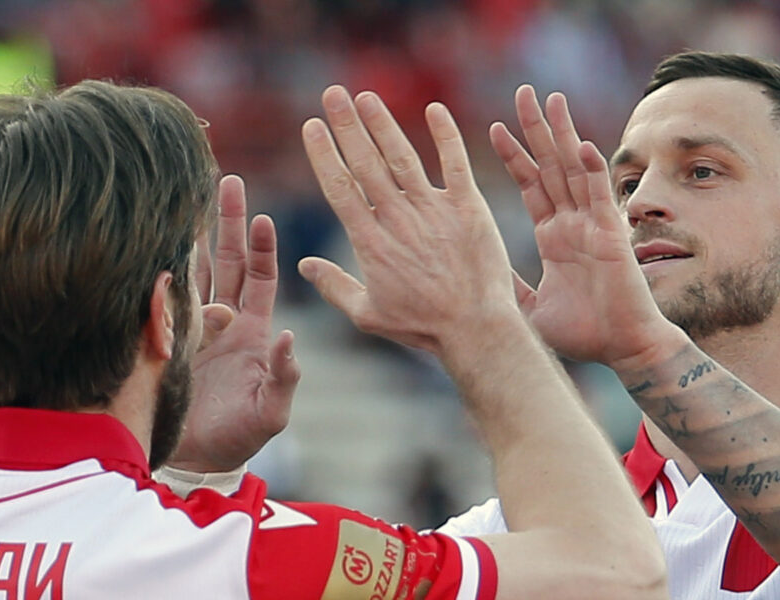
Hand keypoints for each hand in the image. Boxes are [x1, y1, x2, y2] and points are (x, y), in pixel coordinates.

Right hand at [170, 174, 299, 473]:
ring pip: (192, 270)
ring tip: (182, 196)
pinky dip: (158, 271)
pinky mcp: (162, 336)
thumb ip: (284, 377)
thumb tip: (289, 338)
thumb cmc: (240, 436)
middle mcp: (222, 321)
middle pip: (227, 260)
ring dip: (190, 235)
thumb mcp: (272, 412)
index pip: (259, 278)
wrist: (195, 460)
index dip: (263, 248)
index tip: (263, 218)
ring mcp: (190, 325)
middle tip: (224, 180)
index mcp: (252, 332)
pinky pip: (160, 297)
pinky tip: (150, 242)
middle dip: (227, 221)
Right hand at [298, 87, 516, 355]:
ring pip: (402, 157)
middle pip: (366, 163)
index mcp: (370, 242)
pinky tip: (436, 109)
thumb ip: (334, 287)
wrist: (475, 327)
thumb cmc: (422, 326)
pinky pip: (456, 163)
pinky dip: (446, 135)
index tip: (311, 125)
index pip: (340, 187)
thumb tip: (304, 265)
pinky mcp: (468, 208)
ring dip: (383, 123)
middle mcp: (398, 219)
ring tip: (366, 96)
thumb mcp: (368, 315)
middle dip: (347, 125)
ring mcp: (433, 210)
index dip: (324, 153)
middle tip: (333, 93)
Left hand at [490, 86, 686, 370]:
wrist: (622, 349)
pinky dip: (592, 170)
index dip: (515, 157)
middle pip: (551, 166)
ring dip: (563, 135)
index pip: (531, 185)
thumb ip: (507, 287)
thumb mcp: (529, 308)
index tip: (495, 128)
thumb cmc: (582, 334)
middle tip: (523, 93)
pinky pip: (599, 197)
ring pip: (574, 170)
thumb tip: (475, 278)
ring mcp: (592, 225)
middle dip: (537, 129)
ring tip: (552, 99)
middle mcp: (572, 223)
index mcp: (554, 236)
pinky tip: (581, 144)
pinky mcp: (611, 235)